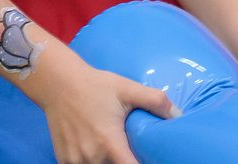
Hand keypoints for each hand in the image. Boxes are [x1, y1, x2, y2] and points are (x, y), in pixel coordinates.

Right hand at [43, 67, 176, 162]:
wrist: (58, 82)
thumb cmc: (94, 85)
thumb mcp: (126, 88)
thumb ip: (154, 100)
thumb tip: (179, 115)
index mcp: (109, 142)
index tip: (149, 161)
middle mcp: (92, 156)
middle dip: (124, 162)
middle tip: (128, 151)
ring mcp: (76, 160)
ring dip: (107, 163)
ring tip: (113, 150)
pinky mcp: (64, 160)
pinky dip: (91, 163)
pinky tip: (95, 152)